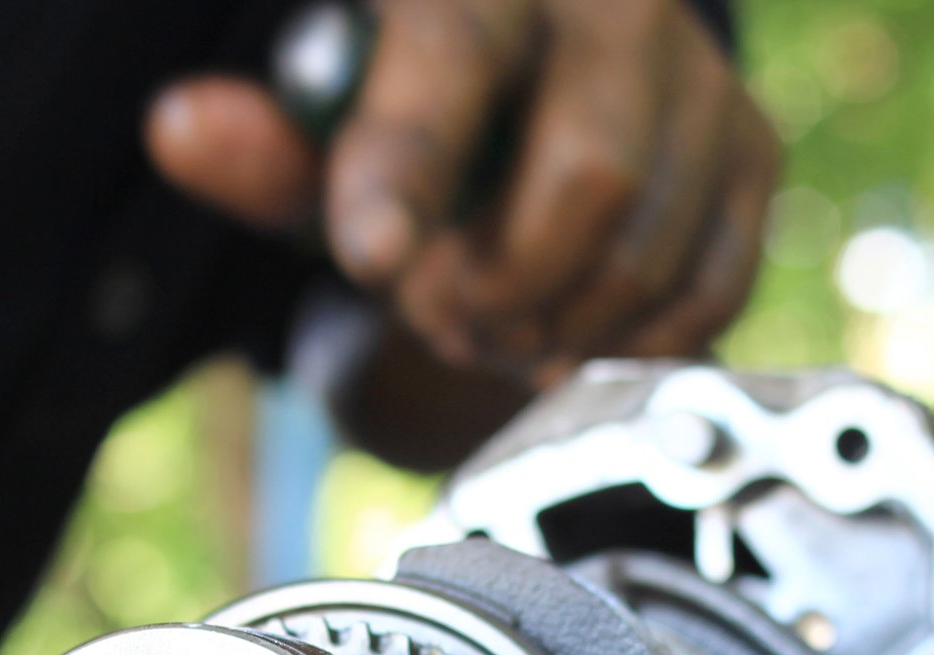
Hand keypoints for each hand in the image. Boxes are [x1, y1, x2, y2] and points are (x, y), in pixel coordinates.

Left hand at [145, 0, 780, 387]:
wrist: (543, 85)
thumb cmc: (419, 111)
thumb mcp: (323, 125)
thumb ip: (261, 141)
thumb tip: (182, 127)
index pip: (452, 58)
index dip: (409, 166)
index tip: (375, 260)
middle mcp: (614, 0)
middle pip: (586, 177)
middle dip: (500, 284)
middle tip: (437, 312)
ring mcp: (698, 75)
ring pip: (648, 249)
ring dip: (554, 328)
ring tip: (493, 323)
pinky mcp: (751, 146)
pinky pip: (709, 287)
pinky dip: (629, 342)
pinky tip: (566, 333)